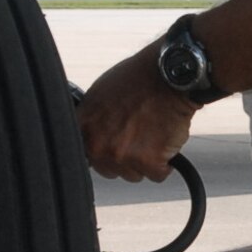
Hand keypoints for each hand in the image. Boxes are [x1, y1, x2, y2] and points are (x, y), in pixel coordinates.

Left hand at [78, 41, 196, 180]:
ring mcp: (122, 155)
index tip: (109, 147)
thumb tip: (90, 135)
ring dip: (145, 160)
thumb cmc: (139, 79)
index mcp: (83, 127)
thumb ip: (91, 120)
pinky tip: (165, 139)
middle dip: (124, 158)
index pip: (84, 156)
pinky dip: (165, 162)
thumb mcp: (100, 94)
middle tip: (138, 134)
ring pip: (134, 174)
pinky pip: (157, 175)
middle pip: (109, 170)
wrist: (168, 76)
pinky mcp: (148, 162)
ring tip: (152, 133)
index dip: (100, 152)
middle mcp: (98, 145)